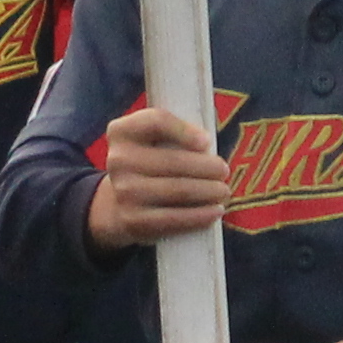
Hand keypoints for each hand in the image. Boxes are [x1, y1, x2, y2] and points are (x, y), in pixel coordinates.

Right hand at [88, 102, 230, 251]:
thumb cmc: (149, 163)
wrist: (119, 202)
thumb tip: (206, 145)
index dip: (184, 130)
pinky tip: (215, 211)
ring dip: (209, 191)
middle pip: (174, 161)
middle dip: (207, 167)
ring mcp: (125, 193)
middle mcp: (119, 160)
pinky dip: (200, 215)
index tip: (207, 142)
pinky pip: (174, 218)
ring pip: (178, 190)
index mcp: (123, 132)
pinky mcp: (134, 221)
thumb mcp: (152, 138)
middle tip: (224, 172)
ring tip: (224, 191)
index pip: (156, 122)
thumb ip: (175, 132)